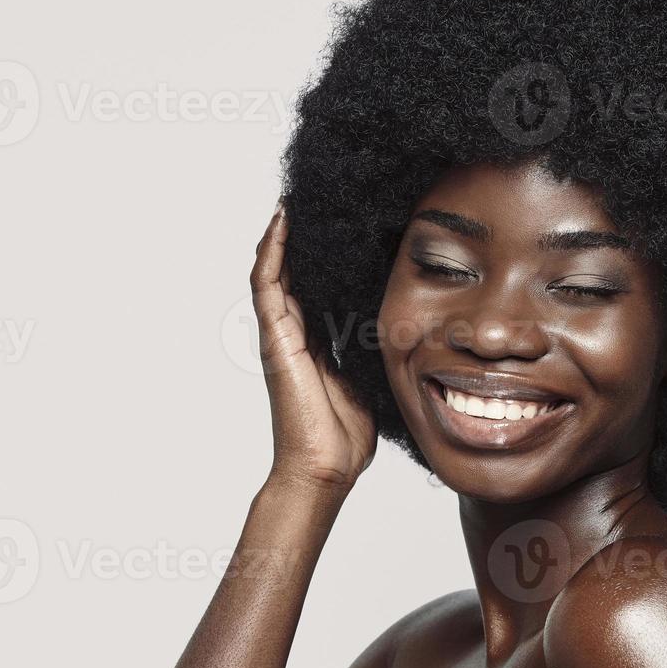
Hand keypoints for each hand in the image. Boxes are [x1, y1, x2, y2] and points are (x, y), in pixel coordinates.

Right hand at [251, 202, 375, 494]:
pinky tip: (281, 223)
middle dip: (298, 238)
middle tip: (310, 201)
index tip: (337, 226)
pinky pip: (267, 284)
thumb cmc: (346, 434)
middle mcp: (294, 332)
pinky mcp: (275, 338)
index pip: (314, 286)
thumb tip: (399, 322)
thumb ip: (370, 347)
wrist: (326, 467)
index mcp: (315, 341)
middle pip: (291, 272)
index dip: (321, 256)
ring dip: (280, 234)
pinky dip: (272, 251)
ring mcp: (280, 334)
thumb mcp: (367, 375)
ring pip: (273, 270)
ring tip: (292, 200)